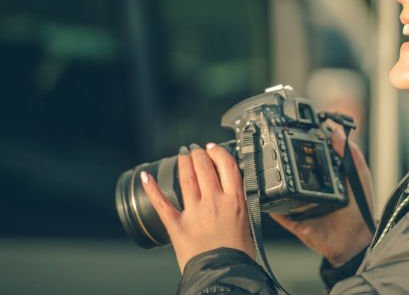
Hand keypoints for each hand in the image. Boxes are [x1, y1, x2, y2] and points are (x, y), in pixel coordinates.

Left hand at [141, 143, 254, 272]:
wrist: (224, 274)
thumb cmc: (238, 254)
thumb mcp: (248, 222)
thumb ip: (238, 205)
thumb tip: (235, 194)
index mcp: (235, 200)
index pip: (227, 166)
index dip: (219, 152)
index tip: (213, 148)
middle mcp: (215, 202)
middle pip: (205, 167)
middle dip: (199, 154)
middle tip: (196, 150)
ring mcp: (195, 212)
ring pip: (187, 178)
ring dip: (184, 163)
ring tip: (183, 155)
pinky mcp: (177, 225)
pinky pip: (162, 202)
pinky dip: (152, 188)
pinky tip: (146, 177)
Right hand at [271, 128, 374, 266]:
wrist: (355, 241)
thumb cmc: (360, 209)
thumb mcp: (358, 176)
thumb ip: (350, 155)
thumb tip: (336, 132)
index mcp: (325, 178)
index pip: (309, 160)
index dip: (301, 149)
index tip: (292, 135)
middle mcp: (310, 190)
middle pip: (292, 174)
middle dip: (282, 164)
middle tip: (273, 151)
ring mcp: (300, 206)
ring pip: (282, 191)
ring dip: (274, 183)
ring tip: (266, 170)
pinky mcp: (294, 221)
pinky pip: (277, 212)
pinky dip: (270, 205)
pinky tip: (265, 195)